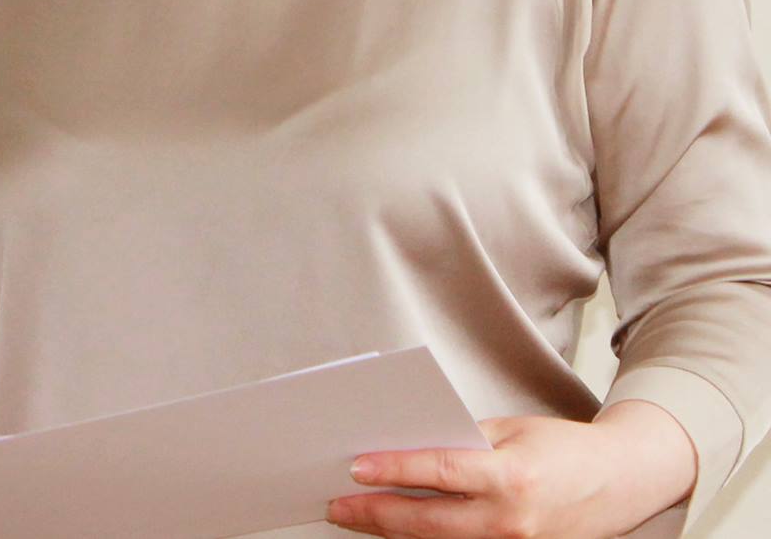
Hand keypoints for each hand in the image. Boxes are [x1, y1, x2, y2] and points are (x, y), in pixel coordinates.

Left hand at [327, 402, 695, 537]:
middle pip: (429, 523)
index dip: (394, 471)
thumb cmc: (562, 448)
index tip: (355, 467)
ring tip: (353, 520)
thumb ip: (462, 441)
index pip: (440, 473)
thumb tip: (405, 447)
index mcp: (512, 477)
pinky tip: (394, 532)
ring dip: (392, 534)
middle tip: (336, 506)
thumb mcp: (511, 429)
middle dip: (376, 515)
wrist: (622, 481)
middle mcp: (512, 521)